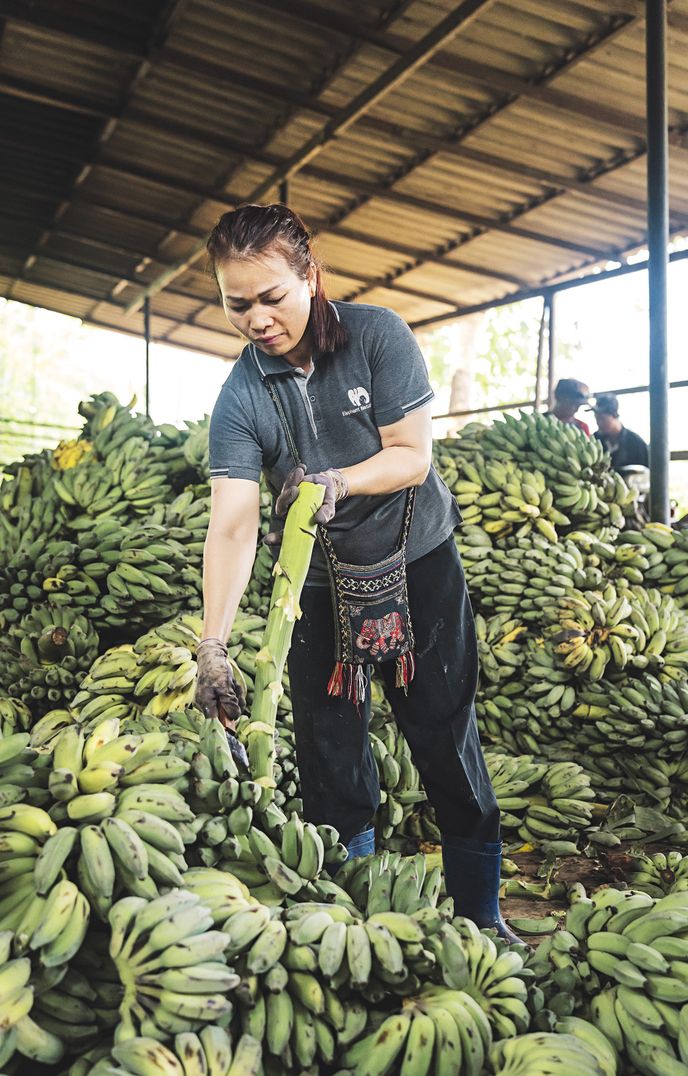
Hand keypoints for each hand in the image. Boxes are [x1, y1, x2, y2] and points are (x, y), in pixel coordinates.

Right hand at [194, 639, 248, 768]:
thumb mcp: (225, 686)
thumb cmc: (215, 671)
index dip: (225, 731)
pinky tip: (232, 684)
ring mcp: (212, 702)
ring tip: (232, 685)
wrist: (211, 655)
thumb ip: (229, 703)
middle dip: (235, 705)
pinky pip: (231, 700)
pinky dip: (234, 693)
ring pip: (231, 707)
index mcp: (205, 705)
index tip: (233, 738)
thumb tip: (233, 718)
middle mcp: (207, 706)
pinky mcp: (218, 697)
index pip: (215, 725)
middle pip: (227, 715)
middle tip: (234, 691)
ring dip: (236, 697)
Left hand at [267, 466, 347, 544]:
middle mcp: (288, 510)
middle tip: (296, 490)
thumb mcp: (328, 510)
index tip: (267, 540)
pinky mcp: (291, 484)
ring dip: (291, 482)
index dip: (275, 538)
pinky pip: (290, 479)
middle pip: (281, 507)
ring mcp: (289, 496)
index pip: (283, 533)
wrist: (328, 487)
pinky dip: (295, 474)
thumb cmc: (325, 503)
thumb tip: (319, 520)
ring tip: (301, 474)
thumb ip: (325, 515)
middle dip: (286, 499)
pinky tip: (302, 468)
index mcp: (295, 522)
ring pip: (285, 491)